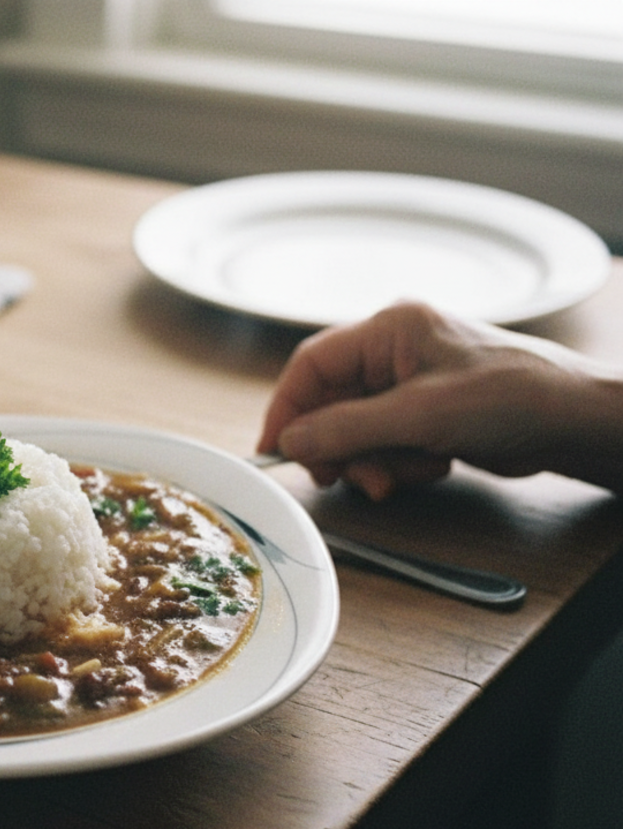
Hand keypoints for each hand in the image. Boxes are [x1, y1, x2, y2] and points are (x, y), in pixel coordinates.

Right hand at [256, 301, 622, 498]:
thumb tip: (290, 441)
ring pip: (355, 430)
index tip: (274, 450)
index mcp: (390, 329)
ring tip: (403, 475)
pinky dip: (398, 463)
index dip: (286, 408)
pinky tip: (432, 465)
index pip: (312, 364)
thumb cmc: (512, 398)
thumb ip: (346, 428)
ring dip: (372, 460)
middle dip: (338, 446)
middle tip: (343, 478)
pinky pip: (385, 442)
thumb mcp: (418, 415)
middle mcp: (394, 351)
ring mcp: (410, 383)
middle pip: (331, 403)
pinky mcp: (425, 413)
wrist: (575, 422)